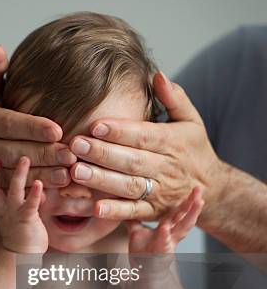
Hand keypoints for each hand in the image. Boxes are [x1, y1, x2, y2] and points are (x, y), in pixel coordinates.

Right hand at [0, 46, 74, 192]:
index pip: (8, 124)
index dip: (33, 127)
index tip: (58, 129)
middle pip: (14, 151)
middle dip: (44, 154)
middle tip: (71, 154)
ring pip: (14, 174)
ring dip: (44, 175)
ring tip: (68, 173)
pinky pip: (13, 192)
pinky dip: (36, 191)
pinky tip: (58, 188)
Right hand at [0, 156, 47, 253]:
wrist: (25, 259)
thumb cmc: (23, 238)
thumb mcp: (16, 219)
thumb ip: (21, 204)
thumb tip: (32, 189)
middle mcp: (3, 210)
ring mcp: (14, 213)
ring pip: (13, 191)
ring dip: (19, 174)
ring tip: (24, 159)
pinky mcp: (27, 218)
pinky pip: (30, 204)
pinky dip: (35, 193)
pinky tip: (39, 183)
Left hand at [68, 72, 221, 220]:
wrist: (212, 188)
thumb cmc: (193, 148)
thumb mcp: (191, 120)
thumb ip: (174, 98)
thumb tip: (157, 75)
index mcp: (174, 142)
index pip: (144, 136)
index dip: (120, 132)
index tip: (95, 125)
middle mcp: (167, 168)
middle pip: (132, 161)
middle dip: (103, 154)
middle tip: (76, 145)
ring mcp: (160, 192)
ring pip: (129, 187)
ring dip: (102, 180)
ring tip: (76, 172)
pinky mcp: (153, 212)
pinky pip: (134, 213)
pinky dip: (115, 212)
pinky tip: (95, 207)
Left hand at [126, 187, 203, 254]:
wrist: (141, 272)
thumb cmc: (142, 252)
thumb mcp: (136, 231)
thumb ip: (133, 218)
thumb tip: (124, 202)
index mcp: (167, 228)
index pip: (178, 211)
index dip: (186, 199)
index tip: (194, 186)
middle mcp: (171, 235)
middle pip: (184, 216)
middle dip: (193, 203)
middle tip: (200, 188)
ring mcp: (168, 243)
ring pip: (182, 228)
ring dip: (190, 215)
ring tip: (197, 202)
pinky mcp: (160, 253)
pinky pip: (162, 243)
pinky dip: (164, 236)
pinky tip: (164, 228)